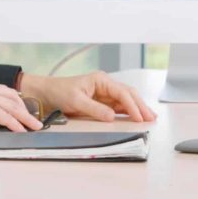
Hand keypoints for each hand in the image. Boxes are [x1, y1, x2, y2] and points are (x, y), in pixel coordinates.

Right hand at [0, 80, 42, 132]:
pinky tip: (22, 131)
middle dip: (24, 109)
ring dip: (26, 118)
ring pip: (13, 108)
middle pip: (12, 97)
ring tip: (35, 126)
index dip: (14, 100)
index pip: (2, 90)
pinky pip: (7, 118)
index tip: (21, 108)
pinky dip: (16, 125)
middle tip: (32, 118)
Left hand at [22, 71, 157, 122]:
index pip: (122, 93)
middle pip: (128, 94)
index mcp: (101, 80)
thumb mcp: (76, 101)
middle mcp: (105, 85)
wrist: (46, 93)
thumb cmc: (59, 92)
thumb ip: (95, 109)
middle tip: (151, 118)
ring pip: (126, 100)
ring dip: (137, 109)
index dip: (133, 105)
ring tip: (149, 118)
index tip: (139, 117)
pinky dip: (128, 112)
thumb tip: (113, 117)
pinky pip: (118, 106)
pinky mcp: (101, 102)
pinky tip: (136, 117)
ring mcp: (104, 93)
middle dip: (141, 106)